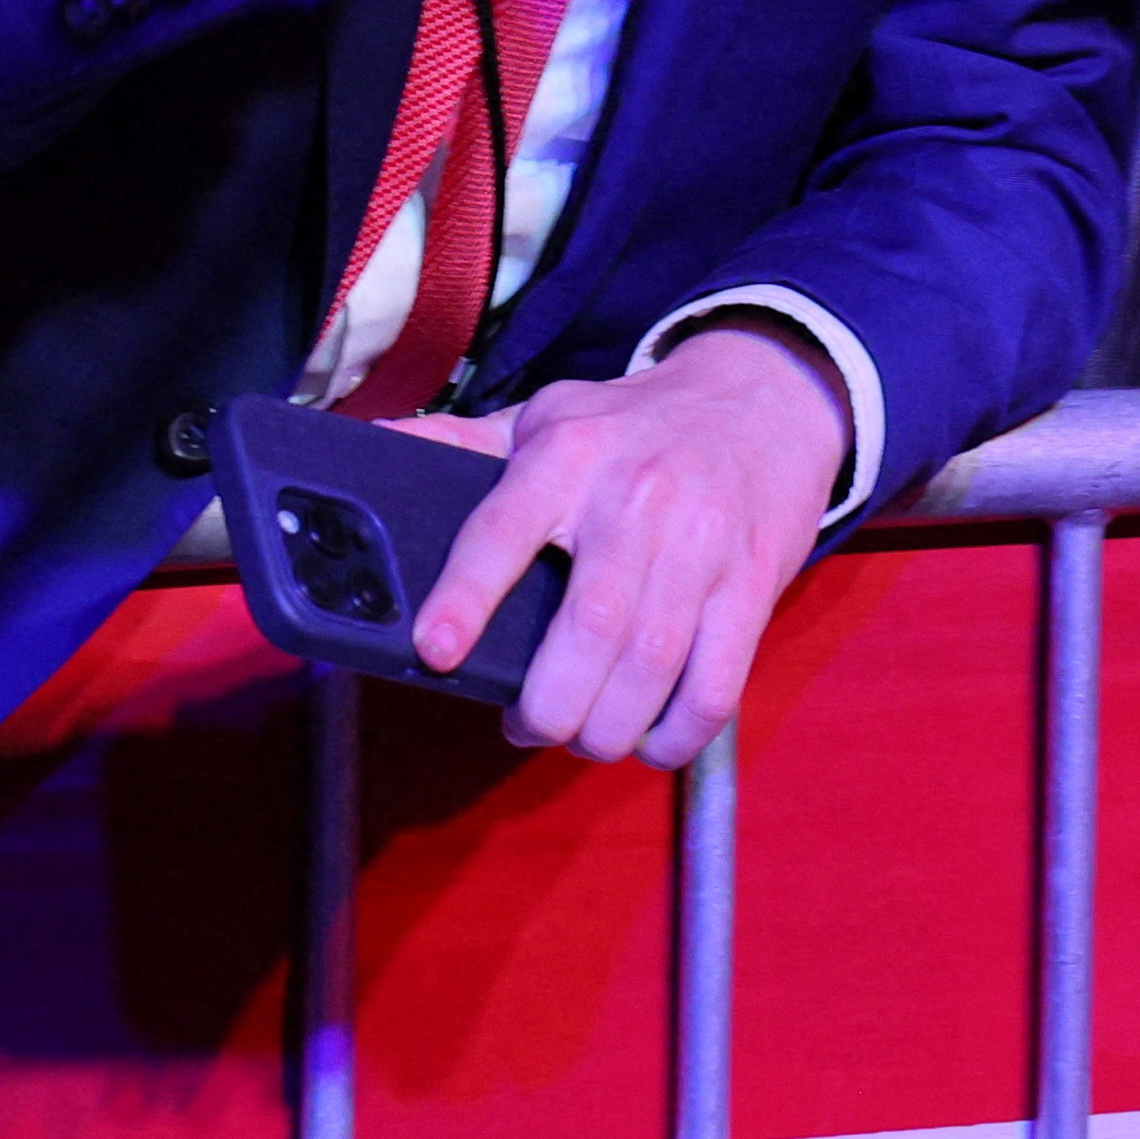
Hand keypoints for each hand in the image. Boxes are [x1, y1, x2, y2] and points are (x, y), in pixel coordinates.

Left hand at [399, 321, 845, 764]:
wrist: (761, 402)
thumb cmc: (635, 425)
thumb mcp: (550, 415)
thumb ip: (467, 442)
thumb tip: (378, 441)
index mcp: (568, 452)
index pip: (504, 527)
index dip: (466, 594)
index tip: (435, 648)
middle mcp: (635, 496)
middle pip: (589, 626)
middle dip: (549, 705)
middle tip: (527, 722)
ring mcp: (702, 542)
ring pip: (651, 666)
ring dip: (607, 729)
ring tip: (582, 735)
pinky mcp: (753, 583)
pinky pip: (716, 684)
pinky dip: (676, 734)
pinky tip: (648, 737)